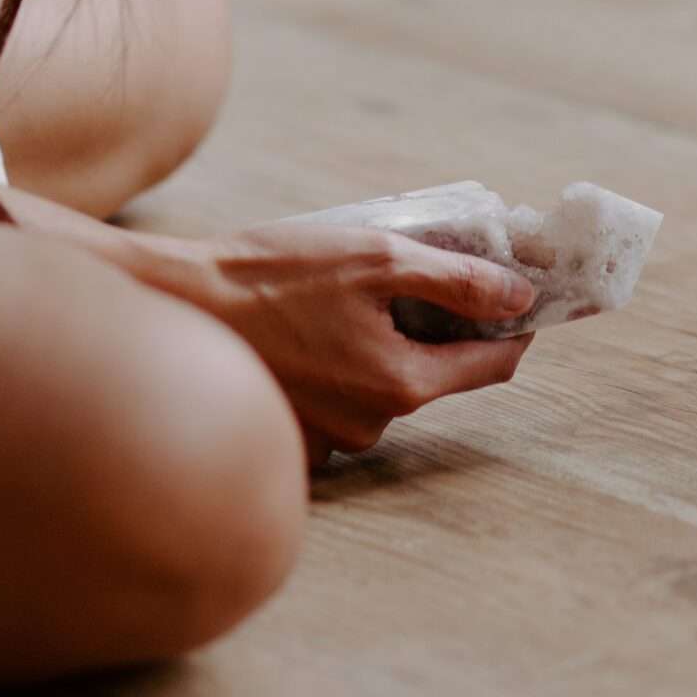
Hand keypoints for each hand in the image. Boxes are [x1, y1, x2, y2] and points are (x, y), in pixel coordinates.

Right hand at [146, 222, 539, 466]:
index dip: (513, 328)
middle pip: (434, 374)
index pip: (491, 367)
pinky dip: (338, 363)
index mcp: (399, 384)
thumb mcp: (375, 257)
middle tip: (412, 274)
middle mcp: (369, 425)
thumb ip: (454, 280)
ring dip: (380, 344)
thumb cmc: (272, 277)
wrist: (177, 306)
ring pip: (382, 385)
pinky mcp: (291, 435)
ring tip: (344, 295)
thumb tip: (518, 296)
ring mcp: (327, 439)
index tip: (520, 296)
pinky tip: (311, 325)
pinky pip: (338, 399)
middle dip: (435, 327)